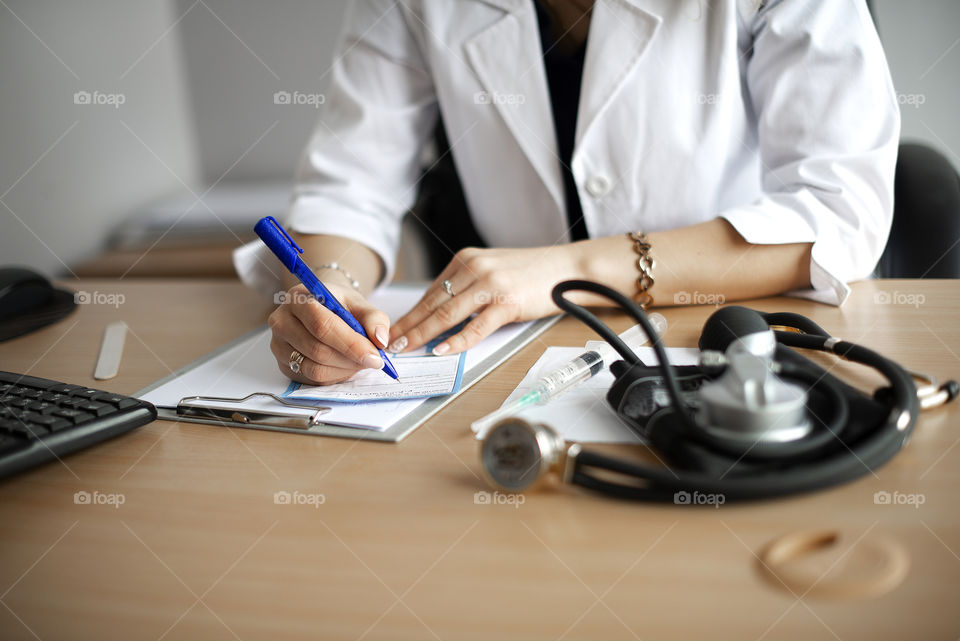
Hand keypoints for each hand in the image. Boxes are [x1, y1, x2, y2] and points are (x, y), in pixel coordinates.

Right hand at [267, 283, 390, 384]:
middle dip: (351, 360)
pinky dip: (334, 376)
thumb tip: (380, 340)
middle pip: (318, 350)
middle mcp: (282, 321)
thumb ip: (374, 319)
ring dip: (344, 370)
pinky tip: (344, 365)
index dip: (350, 344)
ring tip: (359, 362)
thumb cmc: (339, 304)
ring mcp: (278, 344)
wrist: (321, 305)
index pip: (322, 325)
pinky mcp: (282, 363)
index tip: (375, 357)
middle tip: (373, 361)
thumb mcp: (360, 304)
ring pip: (314, 369)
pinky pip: (310, 379)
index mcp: (298, 298)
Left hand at [388, 246, 578, 354]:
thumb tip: (439, 313)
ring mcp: (490, 284)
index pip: (430, 292)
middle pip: (432, 303)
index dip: (410, 313)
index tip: (393, 330)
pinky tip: (441, 350)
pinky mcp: (507, 302)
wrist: (566, 268)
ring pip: (447, 315)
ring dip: (422, 335)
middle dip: (408, 326)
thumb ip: (466, 285)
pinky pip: (476, 327)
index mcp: (466, 259)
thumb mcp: (491, 269)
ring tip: (406, 349)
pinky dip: (456, 341)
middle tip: (388, 343)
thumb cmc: (530, 273)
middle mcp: (474, 268)